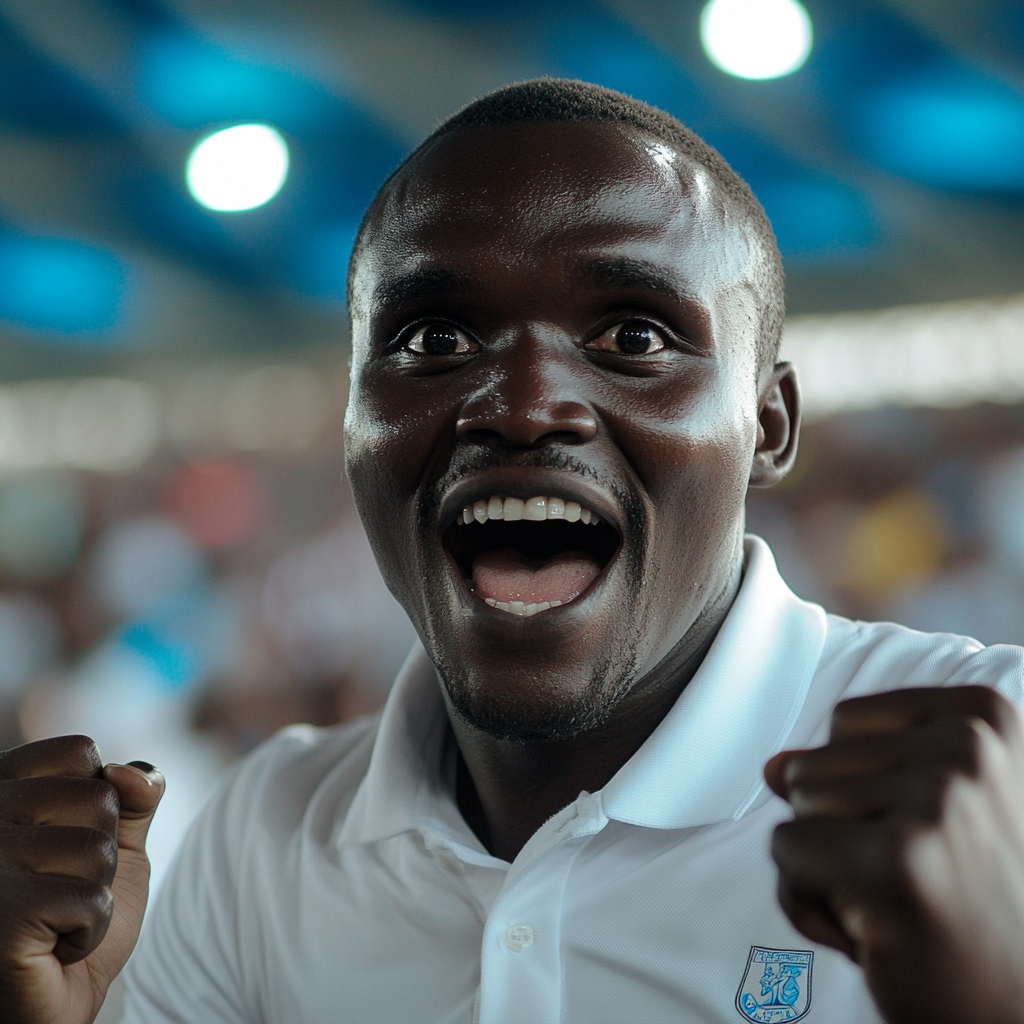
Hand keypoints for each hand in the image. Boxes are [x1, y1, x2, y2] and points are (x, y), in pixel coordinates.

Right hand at [0, 735, 163, 1023]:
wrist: (48, 1002)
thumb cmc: (73, 915)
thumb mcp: (116, 842)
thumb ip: (134, 796)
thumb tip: (129, 772)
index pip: (77, 751)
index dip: (98, 801)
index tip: (65, 840)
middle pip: (96, 799)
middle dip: (101, 853)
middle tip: (59, 888)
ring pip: (96, 850)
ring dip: (95, 893)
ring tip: (54, 918)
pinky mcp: (1, 915)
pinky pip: (91, 900)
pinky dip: (89, 930)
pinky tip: (52, 946)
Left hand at [765, 686, 1023, 1023]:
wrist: (1017, 1011)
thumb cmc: (969, 909)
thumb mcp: (926, 813)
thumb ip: (848, 774)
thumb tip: (773, 766)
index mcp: (982, 716)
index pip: (846, 720)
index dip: (861, 786)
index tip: (925, 836)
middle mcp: (970, 746)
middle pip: (814, 759)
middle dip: (839, 831)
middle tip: (911, 881)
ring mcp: (939, 800)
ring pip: (797, 802)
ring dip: (825, 867)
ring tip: (895, 904)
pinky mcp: (898, 860)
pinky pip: (786, 849)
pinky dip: (809, 902)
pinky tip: (875, 934)